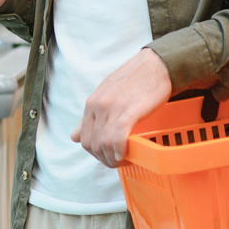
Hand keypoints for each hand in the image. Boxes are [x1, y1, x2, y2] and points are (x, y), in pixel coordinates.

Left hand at [72, 48, 172, 167]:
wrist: (155, 65)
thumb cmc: (133, 81)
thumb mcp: (106, 95)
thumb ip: (90, 117)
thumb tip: (73, 137)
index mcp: (91, 103)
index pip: (84, 139)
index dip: (95, 154)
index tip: (108, 157)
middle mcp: (98, 106)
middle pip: (93, 144)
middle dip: (104, 159)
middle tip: (118, 163)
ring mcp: (113, 108)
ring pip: (104, 144)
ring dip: (113, 159)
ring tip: (124, 161)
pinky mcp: (129, 110)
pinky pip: (118, 137)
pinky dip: (120, 151)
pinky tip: (125, 155)